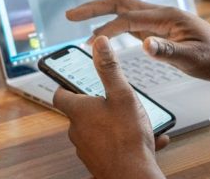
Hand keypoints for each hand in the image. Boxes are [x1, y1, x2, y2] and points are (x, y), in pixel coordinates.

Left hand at [53, 36, 168, 178]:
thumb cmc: (127, 138)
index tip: (73, 80)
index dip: (65, 85)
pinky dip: (126, 140)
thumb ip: (109, 69)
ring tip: (138, 121)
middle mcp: (77, 131)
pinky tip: (149, 140)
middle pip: (81, 112)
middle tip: (115, 99)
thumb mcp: (122, 95)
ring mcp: (87, 148)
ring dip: (115, 123)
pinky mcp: (98, 162)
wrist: (132, 175)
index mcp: (79, 111)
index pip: (60, 94)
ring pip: (98, 130)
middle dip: (98, 105)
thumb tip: (99, 43)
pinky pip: (111, 146)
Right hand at [67, 0, 209, 81]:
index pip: (128, 17)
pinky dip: (113, 23)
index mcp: (166, 17)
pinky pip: (131, 21)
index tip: (86, 36)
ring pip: (125, 10)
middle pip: (121, 3)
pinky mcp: (160, 30)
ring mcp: (159, 21)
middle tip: (70, 15)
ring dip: (101, 13)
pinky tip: (104, 32)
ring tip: (79, 20)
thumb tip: (145, 46)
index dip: (105, 26)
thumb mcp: (194, 59)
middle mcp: (160, 14)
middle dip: (94, 7)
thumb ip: (169, 52)